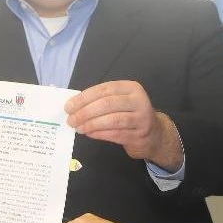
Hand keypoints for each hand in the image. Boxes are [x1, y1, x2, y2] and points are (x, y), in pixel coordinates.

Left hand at [65, 80, 181, 169]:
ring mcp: (141, 118)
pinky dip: (99, 133)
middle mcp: (138, 101)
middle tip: (71, 120)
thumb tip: (74, 107)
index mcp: (131, 88)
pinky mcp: (140, 135)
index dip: (84, 98)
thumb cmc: (129, 115)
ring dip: (91, 124)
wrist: (153, 134)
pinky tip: (89, 133)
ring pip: (112, 120)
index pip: (104, 90)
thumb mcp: (119, 102)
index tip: (68, 106)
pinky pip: (116, 134)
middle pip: (107, 104)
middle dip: (85, 112)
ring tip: (78, 128)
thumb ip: (100, 101)